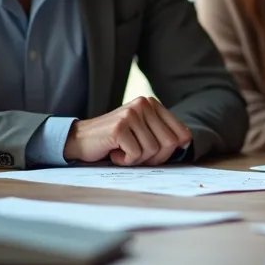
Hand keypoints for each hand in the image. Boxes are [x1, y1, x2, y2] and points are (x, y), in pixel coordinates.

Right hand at [63, 96, 191, 165]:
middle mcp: (143, 104)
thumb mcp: (142, 132)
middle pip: (169, 143)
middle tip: (135, 155)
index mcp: (153, 104)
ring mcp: (131, 114)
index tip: (153, 153)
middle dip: (154, 157)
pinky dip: (125, 160)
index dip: (170, 151)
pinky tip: (114, 152)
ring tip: (122, 151)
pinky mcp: (119, 127)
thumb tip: (186, 141)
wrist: (78, 140)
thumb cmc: (114, 141)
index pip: (181, 133)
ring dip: (137, 159)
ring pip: (153, 150)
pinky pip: (136, 154)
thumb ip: (163, 133)